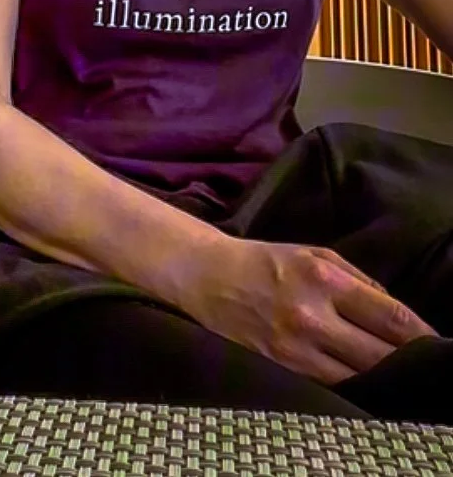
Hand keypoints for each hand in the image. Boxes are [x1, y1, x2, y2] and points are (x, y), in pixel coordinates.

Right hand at [177, 233, 435, 385]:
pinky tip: (362, 381)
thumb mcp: (313, 252)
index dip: (419, 335)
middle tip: (422, 364)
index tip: (435, 342)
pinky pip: (330, 386)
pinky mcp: (282, 369)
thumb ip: (356, 278)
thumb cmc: (266, 261)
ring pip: (357, 377)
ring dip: (381, 378)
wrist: (209, 278)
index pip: (389, 316)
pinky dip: (351, 385)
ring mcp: (296, 348)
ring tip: (396, 375)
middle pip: (379, 354)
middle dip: (406, 360)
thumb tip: (394, 309)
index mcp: (323, 278)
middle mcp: (312, 316)